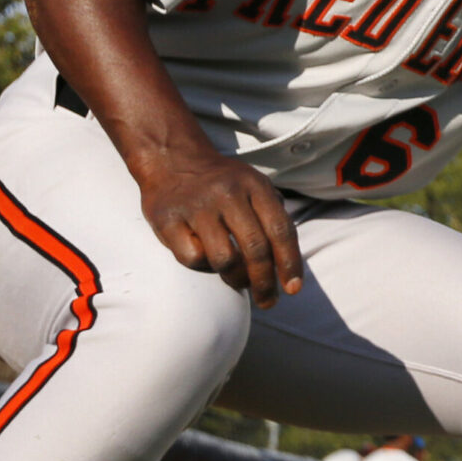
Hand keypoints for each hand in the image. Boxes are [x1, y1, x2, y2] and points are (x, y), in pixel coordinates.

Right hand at [137, 150, 302, 308]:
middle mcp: (227, 193)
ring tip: (239, 281)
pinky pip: (193, 258)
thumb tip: (289, 264)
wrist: (172, 160)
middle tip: (268, 301)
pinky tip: (207, 259)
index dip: (290, 263)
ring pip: (224, 259)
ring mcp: (197, 206)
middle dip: (265, 282)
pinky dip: (204, 266)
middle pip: (255, 248)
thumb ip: (273, 215)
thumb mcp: (254, 185)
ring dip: (236, 278)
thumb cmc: (222, 182)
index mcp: (254, 185)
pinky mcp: (168, 220)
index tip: (293, 289)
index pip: (281, 229)